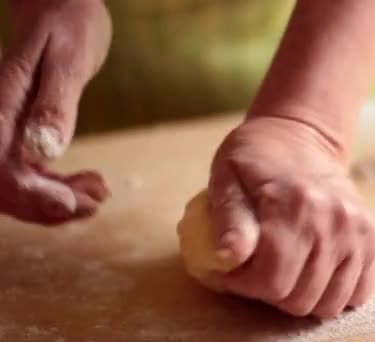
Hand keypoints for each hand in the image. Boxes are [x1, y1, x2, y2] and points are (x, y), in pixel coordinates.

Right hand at [0, 0, 110, 224]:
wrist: (62, 8)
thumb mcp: (66, 60)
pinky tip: (92, 183)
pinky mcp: (21, 134)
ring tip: (99, 193)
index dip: (30, 195)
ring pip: (20, 185)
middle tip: (95, 201)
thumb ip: (55, 105)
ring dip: (59, 200)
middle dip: (50, 205)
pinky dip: (61, 187)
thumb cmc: (66, 24)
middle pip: (6, 185)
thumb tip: (46, 151)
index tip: (71, 203)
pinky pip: (32, 173)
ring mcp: (6, 130)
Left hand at [207, 116, 374, 318]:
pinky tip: (315, 270)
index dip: (244, 285)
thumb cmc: (256, 158)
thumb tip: (227, 259)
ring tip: (286, 269)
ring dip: (301, 296)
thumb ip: (228, 220)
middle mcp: (335, 218)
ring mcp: (360, 228)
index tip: (234, 270)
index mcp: (295, 203)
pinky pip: (359, 292)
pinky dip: (333, 292)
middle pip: (300, 298)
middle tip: (257, 268)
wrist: (303, 135)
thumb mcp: (227, 179)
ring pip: (330, 304)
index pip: (271, 280)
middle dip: (270, 292)